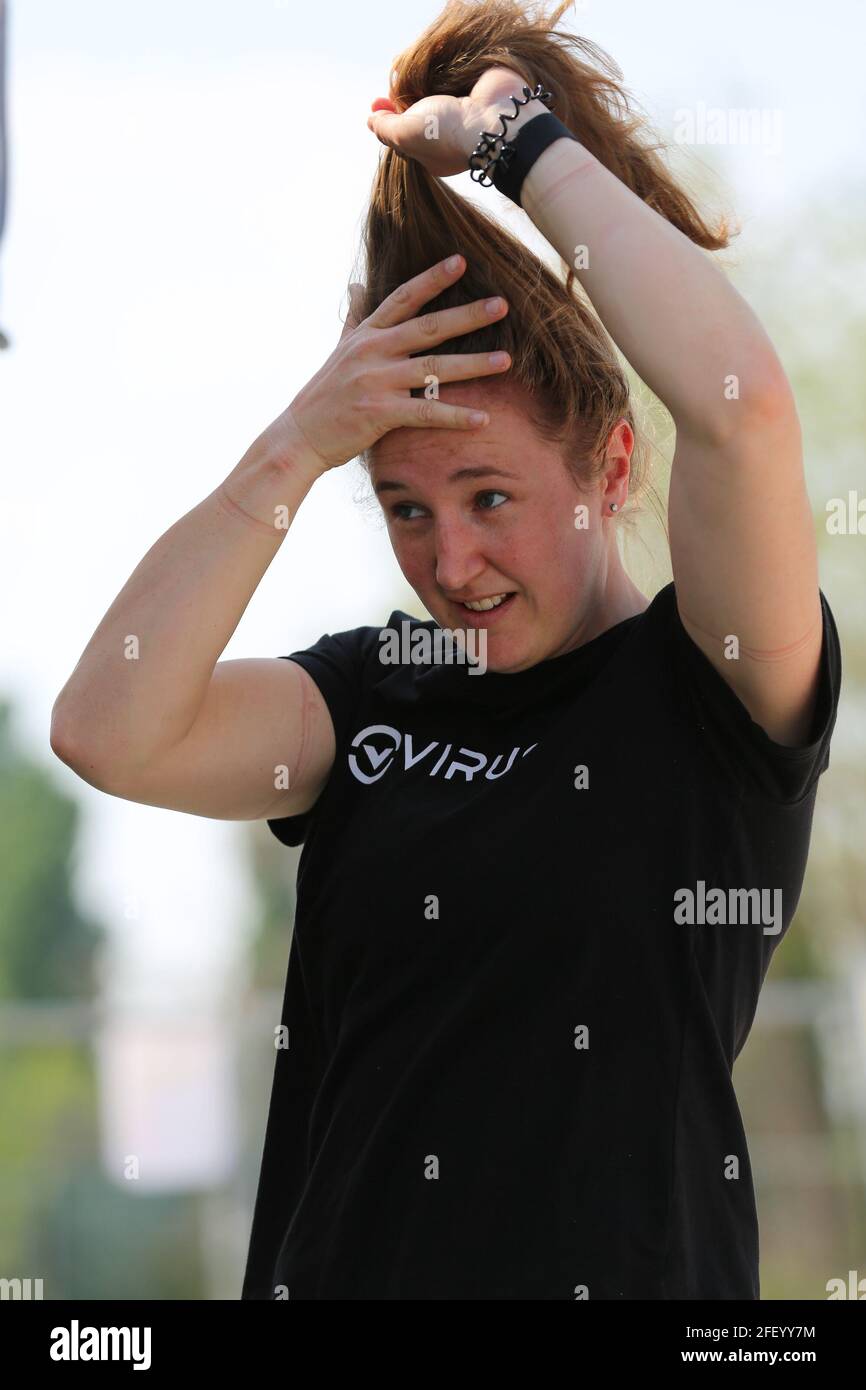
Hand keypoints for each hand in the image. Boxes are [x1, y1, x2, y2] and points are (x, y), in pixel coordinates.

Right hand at [281, 256, 510, 472]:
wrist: (301, 435)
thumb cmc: (325, 394)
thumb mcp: (339, 349)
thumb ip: (354, 317)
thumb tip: (355, 286)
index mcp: (367, 334)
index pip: (403, 298)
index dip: (432, 279)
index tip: (461, 261)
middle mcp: (373, 352)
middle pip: (428, 328)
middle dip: (467, 315)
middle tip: (502, 304)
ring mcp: (376, 381)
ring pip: (433, 369)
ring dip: (473, 365)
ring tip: (506, 360)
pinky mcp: (380, 413)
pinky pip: (426, 414)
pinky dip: (456, 416)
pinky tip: (483, 419)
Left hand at [366, 65, 533, 177]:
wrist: (496, 118)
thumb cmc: (448, 132)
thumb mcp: (406, 134)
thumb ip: (386, 128)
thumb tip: (371, 120)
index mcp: (434, 154)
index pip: (406, 138)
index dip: (389, 121)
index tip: (377, 103)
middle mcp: (450, 136)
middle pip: (421, 117)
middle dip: (406, 102)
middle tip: (393, 87)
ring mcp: (466, 114)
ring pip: (439, 98)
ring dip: (426, 86)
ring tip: (414, 75)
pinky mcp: (479, 92)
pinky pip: (456, 81)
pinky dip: (447, 74)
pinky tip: (439, 68)